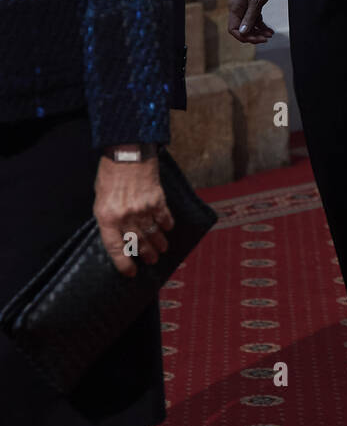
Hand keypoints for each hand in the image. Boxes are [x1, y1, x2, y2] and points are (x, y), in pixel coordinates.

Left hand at [94, 156, 174, 276]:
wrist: (126, 152)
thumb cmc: (110, 173)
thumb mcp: (100, 198)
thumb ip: (109, 216)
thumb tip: (119, 231)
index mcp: (107, 217)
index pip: (115, 248)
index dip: (123, 264)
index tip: (130, 272)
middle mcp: (125, 217)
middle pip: (138, 243)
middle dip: (146, 255)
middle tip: (152, 261)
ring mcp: (142, 209)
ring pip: (153, 234)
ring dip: (159, 244)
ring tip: (162, 250)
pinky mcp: (157, 200)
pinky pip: (164, 218)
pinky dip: (167, 225)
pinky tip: (168, 229)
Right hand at [228, 0, 275, 43]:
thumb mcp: (256, 1)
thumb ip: (250, 17)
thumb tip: (243, 32)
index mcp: (235, 8)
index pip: (233, 29)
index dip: (243, 37)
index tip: (256, 40)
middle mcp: (237, 9)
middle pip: (242, 29)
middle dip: (253, 36)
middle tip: (265, 39)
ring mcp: (244, 8)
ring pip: (249, 26)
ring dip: (258, 32)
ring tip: (270, 35)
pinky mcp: (251, 6)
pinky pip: (254, 20)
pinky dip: (261, 26)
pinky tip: (270, 30)